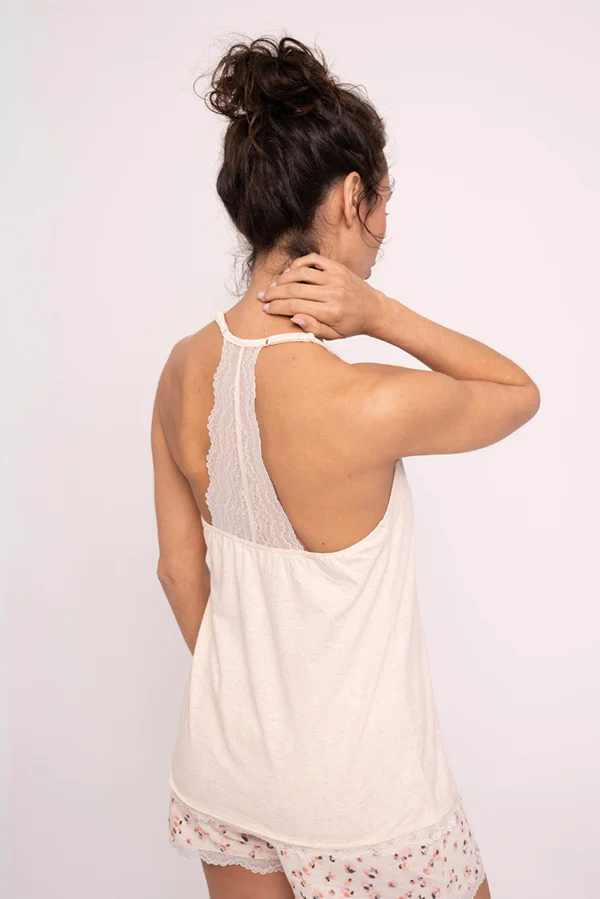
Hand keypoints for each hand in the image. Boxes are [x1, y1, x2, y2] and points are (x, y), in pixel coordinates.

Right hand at [256, 252, 386, 339]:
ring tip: (273, 285)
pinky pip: (314, 260)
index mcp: (330, 312)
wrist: (374, 310)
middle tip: (262, 296)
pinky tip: (290, 271)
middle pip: (294, 289)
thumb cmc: (352, 325)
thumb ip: (313, 328)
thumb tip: (293, 317)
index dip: (277, 307)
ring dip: (283, 278)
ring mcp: (336, 277)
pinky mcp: (338, 267)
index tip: (265, 308)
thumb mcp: (333, 335)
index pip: (295, 306)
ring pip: (301, 273)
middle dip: (274, 293)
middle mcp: (333, 292)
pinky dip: (299, 263)